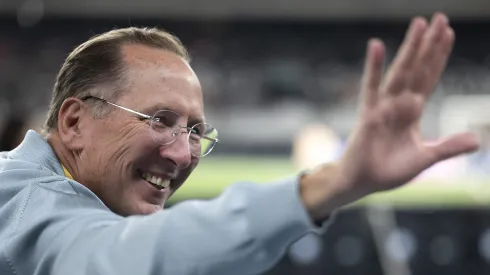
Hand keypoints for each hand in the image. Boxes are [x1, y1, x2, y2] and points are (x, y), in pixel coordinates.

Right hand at [301, 13, 479, 220]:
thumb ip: (448, 147)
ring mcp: (384, 106)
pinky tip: (376, 45)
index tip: (447, 34)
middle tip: (440, 17)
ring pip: (401, 72)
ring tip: (419, 23)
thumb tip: (477, 140)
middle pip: (419, 68)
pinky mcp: (369, 114)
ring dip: (411, 48)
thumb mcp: (424, 158)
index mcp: (413, 112)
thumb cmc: (388, 170)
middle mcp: (400, 104)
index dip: (439, 57)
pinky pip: (371, 86)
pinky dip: (373, 67)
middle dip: (430, 44)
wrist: (362, 183)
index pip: (430, 78)